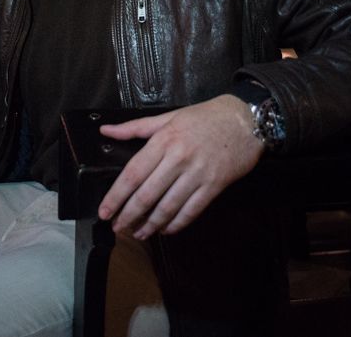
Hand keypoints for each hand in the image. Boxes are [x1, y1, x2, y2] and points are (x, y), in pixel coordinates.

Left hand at [96, 95, 263, 239]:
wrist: (246, 121)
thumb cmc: (205, 117)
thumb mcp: (169, 117)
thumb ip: (135, 127)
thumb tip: (106, 130)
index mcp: (164, 140)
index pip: (133, 174)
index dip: (116, 196)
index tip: (104, 211)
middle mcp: (178, 159)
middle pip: (147, 195)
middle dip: (129, 215)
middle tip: (118, 227)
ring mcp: (197, 174)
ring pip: (168, 207)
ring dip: (150, 225)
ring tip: (139, 233)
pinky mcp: (214, 186)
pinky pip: (191, 211)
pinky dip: (176, 224)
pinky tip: (165, 229)